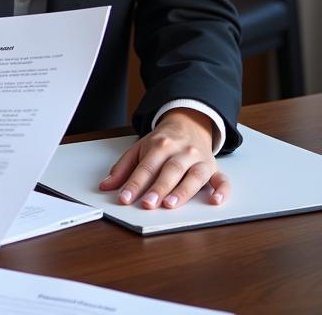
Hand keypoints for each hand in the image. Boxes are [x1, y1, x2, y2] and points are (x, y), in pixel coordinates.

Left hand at [99, 108, 229, 209]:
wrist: (188, 124)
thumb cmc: (162, 142)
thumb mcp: (139, 148)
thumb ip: (123, 168)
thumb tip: (106, 186)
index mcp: (159, 145)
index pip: (145, 167)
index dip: (134, 184)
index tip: (125, 198)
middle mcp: (181, 152)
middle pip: (169, 171)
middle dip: (158, 188)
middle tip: (147, 204)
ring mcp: (199, 160)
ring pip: (193, 176)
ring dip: (182, 191)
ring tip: (171, 204)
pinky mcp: (215, 168)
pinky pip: (222, 180)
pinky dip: (222, 191)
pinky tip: (215, 201)